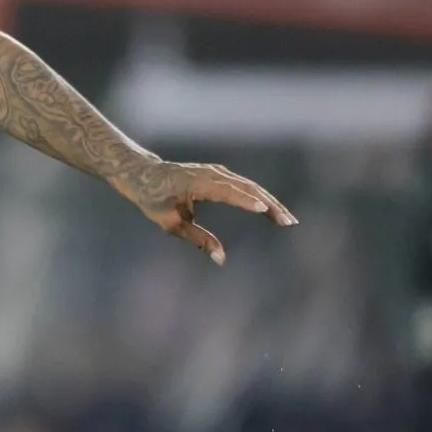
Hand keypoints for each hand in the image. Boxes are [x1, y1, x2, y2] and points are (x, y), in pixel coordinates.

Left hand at [111, 161, 296, 264]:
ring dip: (270, 202)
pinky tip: (273, 211)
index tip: (263, 210)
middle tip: (287, 223)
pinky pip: (245, 186)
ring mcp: (217, 171)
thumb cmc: (153, 200)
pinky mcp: (221, 174)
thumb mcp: (170, 224)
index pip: (224, 191)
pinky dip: (261, 198)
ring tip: (287, 220)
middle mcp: (209, 173)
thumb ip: (197, 239)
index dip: (244, 200)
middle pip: (245, 188)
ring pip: (250, 186)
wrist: (143, 174)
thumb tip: (221, 259)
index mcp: (194, 183)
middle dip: (268, 205)